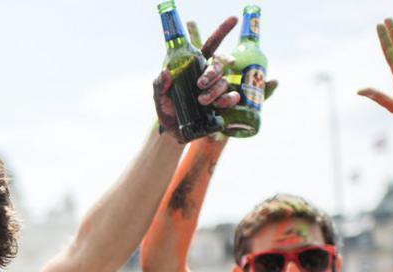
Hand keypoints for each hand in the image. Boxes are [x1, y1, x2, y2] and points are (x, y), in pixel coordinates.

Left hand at [153, 16, 239, 141]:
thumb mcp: (158, 97)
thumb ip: (159, 85)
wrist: (173, 131)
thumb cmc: (166, 109)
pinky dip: (227, 100)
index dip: (222, 31)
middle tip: (200, 83)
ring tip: (201, 100)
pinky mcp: (221, 104)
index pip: (211, 45)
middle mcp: (208, 75)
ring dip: (215, 89)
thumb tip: (165, 73)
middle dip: (213, 72)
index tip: (234, 19)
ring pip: (223, 82)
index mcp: (194, 66)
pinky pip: (231, 97)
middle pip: (219, 64)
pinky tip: (219, 105)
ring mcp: (216, 89)